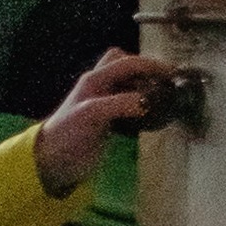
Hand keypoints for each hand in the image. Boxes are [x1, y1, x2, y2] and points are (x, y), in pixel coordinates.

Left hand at [34, 49, 182, 197]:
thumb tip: (147, 102)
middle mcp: (99, 86)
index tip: (173, 74)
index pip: (127, 63)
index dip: (151, 65)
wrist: (53, 162)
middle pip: (126, 65)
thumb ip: (119, 104)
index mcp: (94, 80)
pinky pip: (128, 103)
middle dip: (146, 69)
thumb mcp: (92, 114)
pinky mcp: (107, 119)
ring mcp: (103, 102)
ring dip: (145, 85)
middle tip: (167, 82)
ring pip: (128, 82)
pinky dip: (141, 104)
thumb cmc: (67, 135)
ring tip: (163, 97)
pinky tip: (152, 114)